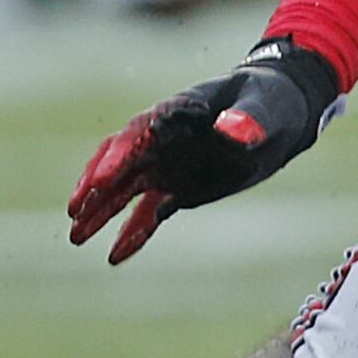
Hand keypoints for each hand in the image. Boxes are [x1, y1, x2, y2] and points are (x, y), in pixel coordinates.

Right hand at [67, 43, 340, 265]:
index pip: (139, 132)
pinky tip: (115, 257)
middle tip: (75, 209)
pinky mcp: (177, 190)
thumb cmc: (271, 100)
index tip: (101, 179)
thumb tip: (231, 131)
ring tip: (76, 237)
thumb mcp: (264, 107)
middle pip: (120, 162)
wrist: (282, 117)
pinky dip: (134, 233)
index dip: (119, 155)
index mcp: (177, 113)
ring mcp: (167, 166)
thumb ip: (247, 119)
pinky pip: (149, 213)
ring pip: (125, 191)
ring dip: (101, 212)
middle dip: (96, 184)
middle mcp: (163, 140)